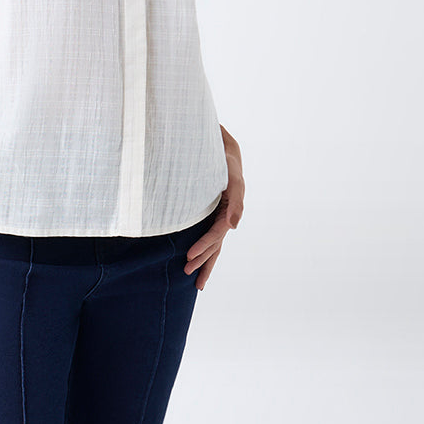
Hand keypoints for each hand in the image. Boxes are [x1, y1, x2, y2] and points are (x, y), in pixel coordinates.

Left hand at [184, 126, 243, 289]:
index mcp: (230, 209)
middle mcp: (225, 215)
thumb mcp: (233, 178)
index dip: (203, 246)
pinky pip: (207, 233)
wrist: (222, 147)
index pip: (216, 234)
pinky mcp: (211, 211)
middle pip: (215, 243)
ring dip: (203, 259)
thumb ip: (236, 202)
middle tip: (187, 273)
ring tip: (193, 277)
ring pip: (212, 242)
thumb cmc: (227, 161)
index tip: (188, 256)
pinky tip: (194, 256)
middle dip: (202, 260)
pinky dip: (203, 247)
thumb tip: (233, 227)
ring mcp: (219, 214)